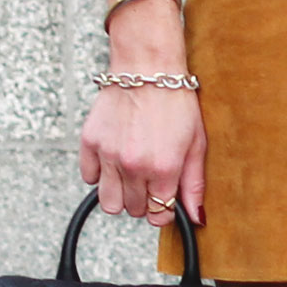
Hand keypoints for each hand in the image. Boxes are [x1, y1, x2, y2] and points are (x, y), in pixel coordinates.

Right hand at [80, 84, 206, 226]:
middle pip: (134, 210)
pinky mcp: (91, 142)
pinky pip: (89, 178)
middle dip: (143, 201)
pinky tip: (114, 160)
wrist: (147, 68)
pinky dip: (100, 175)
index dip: (163, 210)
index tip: (164, 200)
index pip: (159, 214)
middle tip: (150, 179)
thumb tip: (197, 218)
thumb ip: (194, 184)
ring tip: (131, 175)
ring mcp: (109, 155)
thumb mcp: (196, 143)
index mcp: (164, 168)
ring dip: (121, 195)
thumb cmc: (176, 101)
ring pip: (109, 202)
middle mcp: (134, 165)